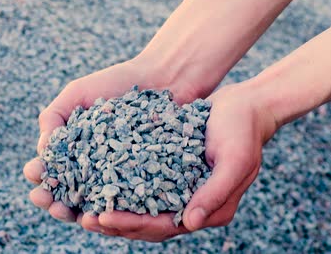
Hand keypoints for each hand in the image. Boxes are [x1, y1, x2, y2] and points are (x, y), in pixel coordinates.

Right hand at [22, 57, 201, 233]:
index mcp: (72, 151)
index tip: (33, 172)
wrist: (159, 79)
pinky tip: (102, 213)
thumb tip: (42, 151)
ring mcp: (117, 178)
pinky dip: (112, 212)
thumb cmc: (113, 84)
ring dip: (76, 213)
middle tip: (44, 199)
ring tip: (67, 211)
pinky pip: (125, 202)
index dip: (39, 175)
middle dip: (51, 200)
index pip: (50, 170)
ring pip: (93, 204)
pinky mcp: (141, 182)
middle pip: (67, 194)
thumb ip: (53, 118)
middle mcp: (92, 169)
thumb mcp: (76, 95)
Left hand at [86, 83, 277, 240]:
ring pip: (140, 206)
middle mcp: (192, 204)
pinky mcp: (172, 169)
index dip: (132, 223)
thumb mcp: (235, 161)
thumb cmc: (244, 131)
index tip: (102, 216)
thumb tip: (190, 224)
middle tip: (82, 217)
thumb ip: (215, 193)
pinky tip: (97, 177)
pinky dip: (120, 184)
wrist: (248, 105)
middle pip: (146, 223)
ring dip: (112, 206)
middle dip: (113, 222)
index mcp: (209, 210)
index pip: (163, 226)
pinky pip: (142, 182)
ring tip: (82, 203)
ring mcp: (181, 188)